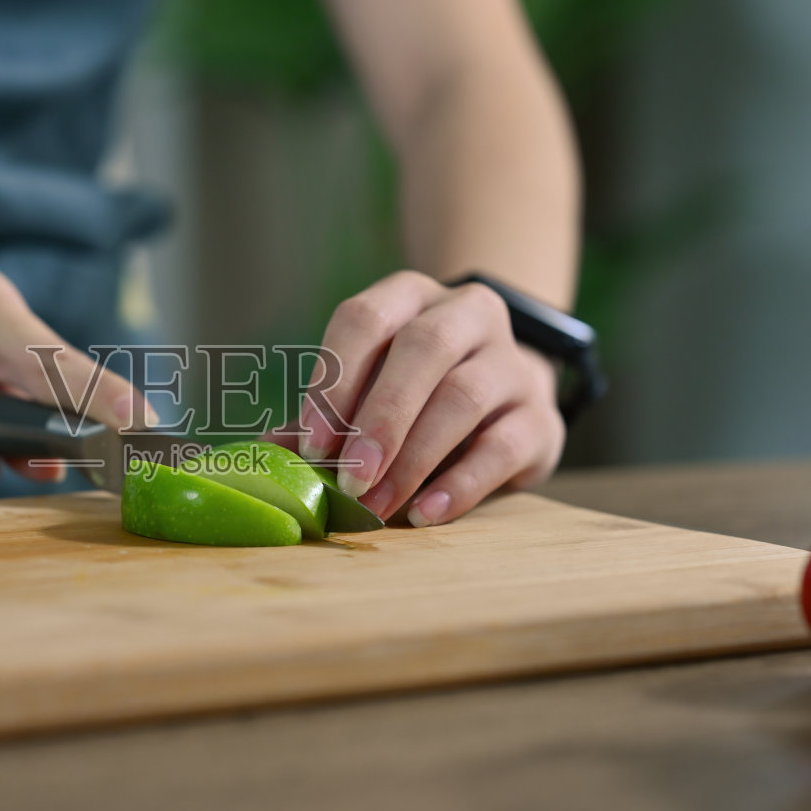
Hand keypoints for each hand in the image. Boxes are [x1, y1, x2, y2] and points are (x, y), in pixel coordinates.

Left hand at [293, 270, 564, 525]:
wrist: (505, 402)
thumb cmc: (417, 395)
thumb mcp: (369, 393)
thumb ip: (325, 418)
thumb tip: (268, 452)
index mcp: (412, 298)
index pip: (365, 318)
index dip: (335, 379)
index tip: (313, 443)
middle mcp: (467, 315)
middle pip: (423, 348)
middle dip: (380, 417)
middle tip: (350, 478)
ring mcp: (512, 363)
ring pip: (464, 396)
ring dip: (413, 458)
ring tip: (378, 505)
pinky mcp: (541, 416)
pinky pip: (502, 446)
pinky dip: (460, 484)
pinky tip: (426, 512)